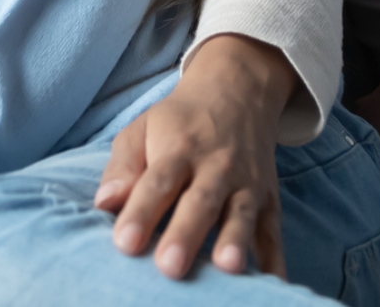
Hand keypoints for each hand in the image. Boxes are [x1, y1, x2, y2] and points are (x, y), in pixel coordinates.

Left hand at [93, 33, 296, 278]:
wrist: (236, 92)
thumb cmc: (178, 123)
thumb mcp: (143, 128)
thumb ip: (123, 166)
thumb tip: (103, 203)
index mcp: (178, 149)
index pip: (158, 182)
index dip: (141, 212)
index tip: (124, 243)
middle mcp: (215, 167)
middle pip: (200, 202)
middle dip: (185, 234)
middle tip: (169, 267)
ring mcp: (246, 184)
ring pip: (241, 214)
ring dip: (234, 240)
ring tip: (226, 268)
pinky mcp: (269, 200)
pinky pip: (274, 233)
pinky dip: (276, 261)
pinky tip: (273, 287)